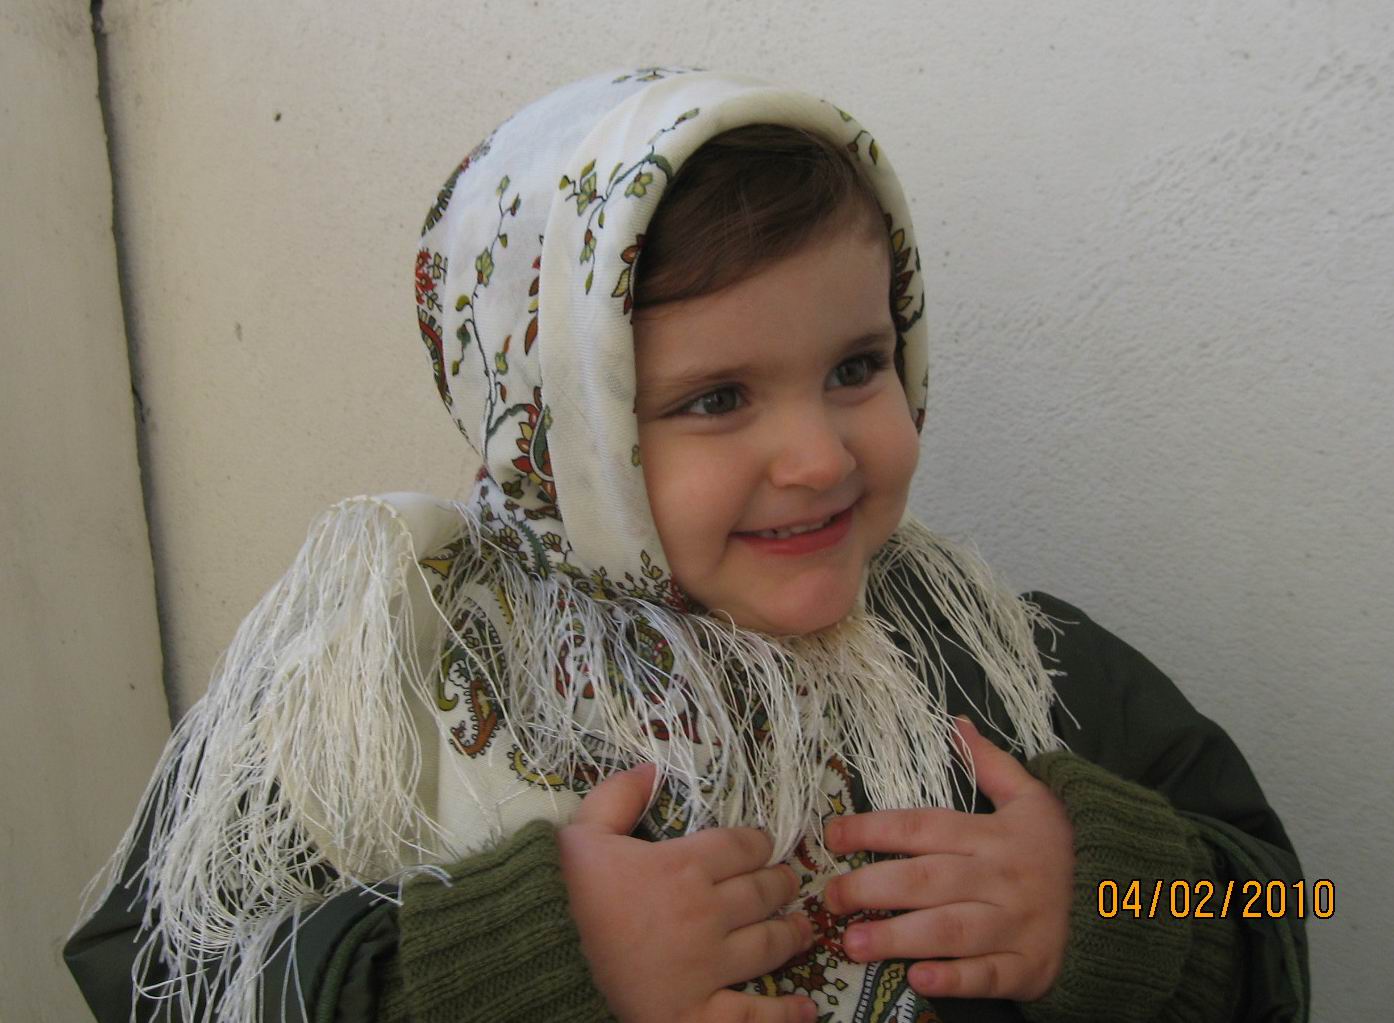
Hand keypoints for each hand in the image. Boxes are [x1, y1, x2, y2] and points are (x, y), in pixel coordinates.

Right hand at [558, 764, 817, 1022]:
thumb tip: (651, 768)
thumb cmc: (562, 894)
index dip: (760, 844)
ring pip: (769, 943)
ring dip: (792, 933)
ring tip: (802, 929)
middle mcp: (706, 912)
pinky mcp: (698, 1013)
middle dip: (781, 884)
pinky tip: (805, 1007)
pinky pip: (753, 1014)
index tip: (765, 846)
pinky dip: (784, 1012)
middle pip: (763, 892)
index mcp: (683, 865)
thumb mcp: (581, 832)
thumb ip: (617, 796)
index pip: (743, 847)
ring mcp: (707, 965)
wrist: (541, 958)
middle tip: (788, 883)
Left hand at [821, 717, 1073, 1001]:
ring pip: (949, 930)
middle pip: (926, 880)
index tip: (833, 835)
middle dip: (872, 888)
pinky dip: (954, 979)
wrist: (1128, 902)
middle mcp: (997, 878)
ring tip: (852, 944)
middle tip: (830, 898)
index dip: (874, 829)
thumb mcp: (1035, 799)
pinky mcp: (1027, 968)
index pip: (922, 827)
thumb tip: (955, 723)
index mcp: (990, 835)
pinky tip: (918, 979)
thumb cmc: (1065, 850)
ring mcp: (1014, 925)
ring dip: (898, 937)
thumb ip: (991, 764)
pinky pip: (988, 975)